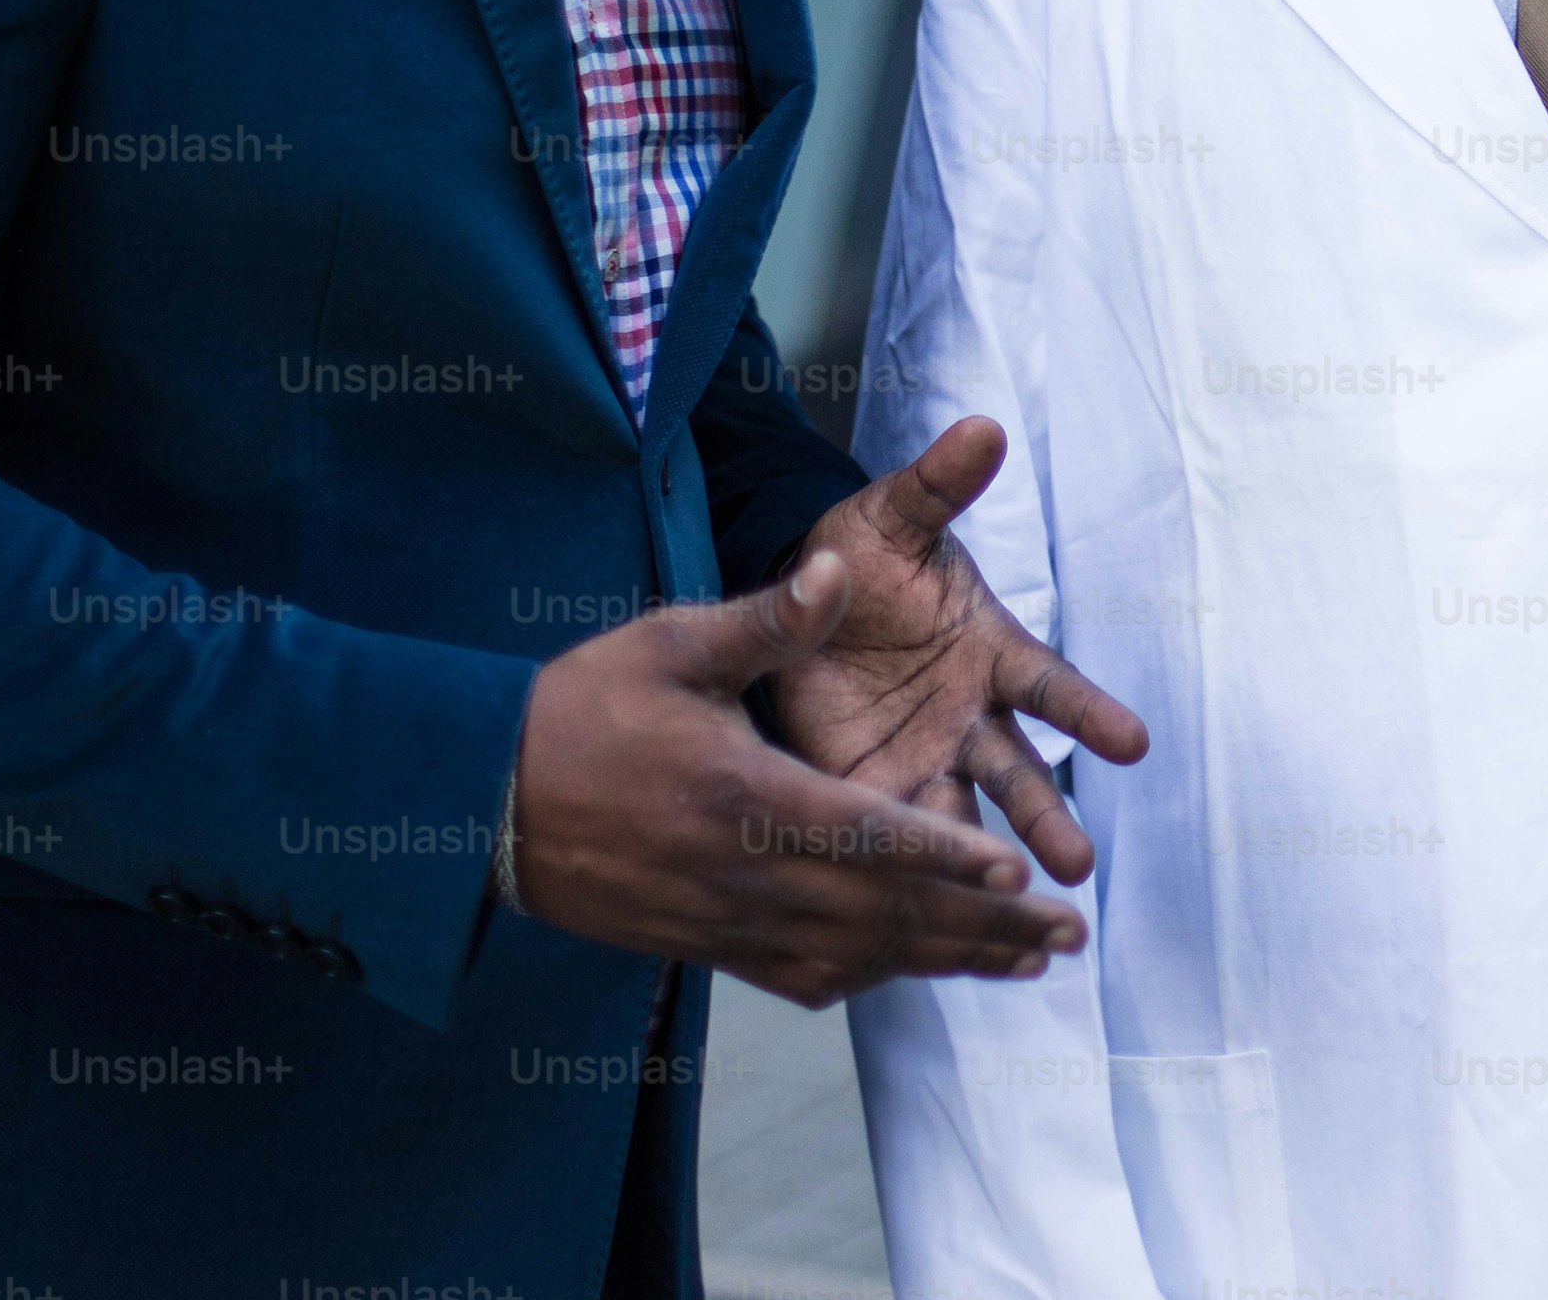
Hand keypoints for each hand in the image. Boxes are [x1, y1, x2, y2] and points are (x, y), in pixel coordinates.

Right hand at [510, 552, 1083, 1006]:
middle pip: (884, 917)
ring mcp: (726, 922)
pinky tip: (922, 971)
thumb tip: (839, 569)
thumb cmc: (579, 711)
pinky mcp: (707, 946)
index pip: (867, 839)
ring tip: (1027, 963)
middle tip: (1068, 938)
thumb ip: (766, 617)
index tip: (1019, 878)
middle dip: (984, 929)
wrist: (480, 805)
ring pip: (858, 958)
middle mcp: (745, 876)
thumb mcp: (669, 644)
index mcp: (745, 798)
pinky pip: (807, 978)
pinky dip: (876, 977)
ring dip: (948, 962)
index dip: (947, 862)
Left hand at [767, 417, 1148, 882]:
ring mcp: (926, 755)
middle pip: (1019, 770)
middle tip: (1077, 865)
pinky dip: (919, 873)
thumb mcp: (895, 518)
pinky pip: (900, 834)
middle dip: (1046, 816)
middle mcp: (969, 714)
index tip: (1131, 743)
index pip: (1050, 685)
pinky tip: (934, 918)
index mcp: (988, 649)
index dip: (1089, 713)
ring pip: (969, 818)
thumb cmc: (865, 555)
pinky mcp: (873, 786)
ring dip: (994, 860)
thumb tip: (984, 428)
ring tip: (1030, 911)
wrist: (800, 597)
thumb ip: (939, 486)